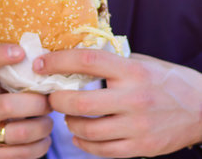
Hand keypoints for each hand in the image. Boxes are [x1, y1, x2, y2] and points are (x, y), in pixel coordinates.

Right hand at [0, 44, 52, 158]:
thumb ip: (6, 72)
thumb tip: (45, 56)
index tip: (21, 51)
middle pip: (9, 104)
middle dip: (38, 104)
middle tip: (49, 102)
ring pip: (23, 132)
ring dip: (44, 126)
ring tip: (47, 121)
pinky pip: (26, 153)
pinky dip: (41, 144)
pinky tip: (41, 138)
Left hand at [33, 50, 201, 157]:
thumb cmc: (166, 80)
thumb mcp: (141, 62)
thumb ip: (110, 61)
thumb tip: (70, 56)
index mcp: (132, 71)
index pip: (86, 61)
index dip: (58, 61)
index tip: (40, 64)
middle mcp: (134, 98)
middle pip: (79, 103)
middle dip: (56, 100)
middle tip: (51, 96)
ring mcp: (138, 126)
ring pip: (87, 130)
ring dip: (68, 123)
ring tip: (67, 116)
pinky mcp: (142, 147)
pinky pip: (102, 150)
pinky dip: (84, 143)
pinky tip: (79, 135)